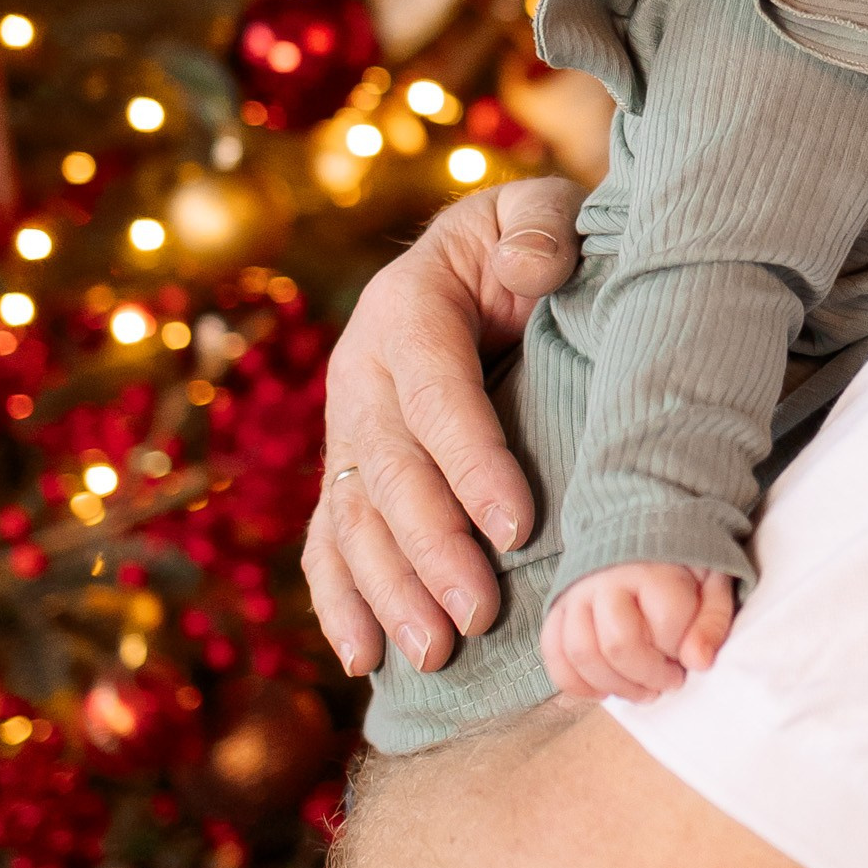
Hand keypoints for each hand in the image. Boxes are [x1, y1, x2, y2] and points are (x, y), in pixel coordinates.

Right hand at [303, 176, 585, 679]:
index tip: (517, 526)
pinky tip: (360, 657)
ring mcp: (345, 428)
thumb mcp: (536, 210)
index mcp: (407, 308)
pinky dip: (340, 602)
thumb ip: (539, 227)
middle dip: (430, 548)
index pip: (434, 391)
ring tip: (432, 652)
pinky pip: (328, 542)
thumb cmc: (525, 241)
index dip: (470, 461)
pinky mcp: (344, 472)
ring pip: (353, 519)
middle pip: (387, 470)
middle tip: (477, 612)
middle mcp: (360, 372)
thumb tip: (531, 270)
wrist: (477, 259)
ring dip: (388, 590)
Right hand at [540, 563, 736, 705]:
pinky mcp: (557, 607)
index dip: (680, 653)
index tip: (687, 660)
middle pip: (618, 644)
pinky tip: (602, 691)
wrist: (634, 532)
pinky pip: (553, 652)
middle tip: (665, 683)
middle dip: (646, 677)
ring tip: (638, 691)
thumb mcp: (710, 585)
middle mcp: (608, 579)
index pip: (665, 622)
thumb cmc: (677, 569)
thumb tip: (697, 662)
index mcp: (653, 569)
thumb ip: (712, 621)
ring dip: (613, 686)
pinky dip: (574, 682)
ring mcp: (577, 593)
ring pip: (582, 653)